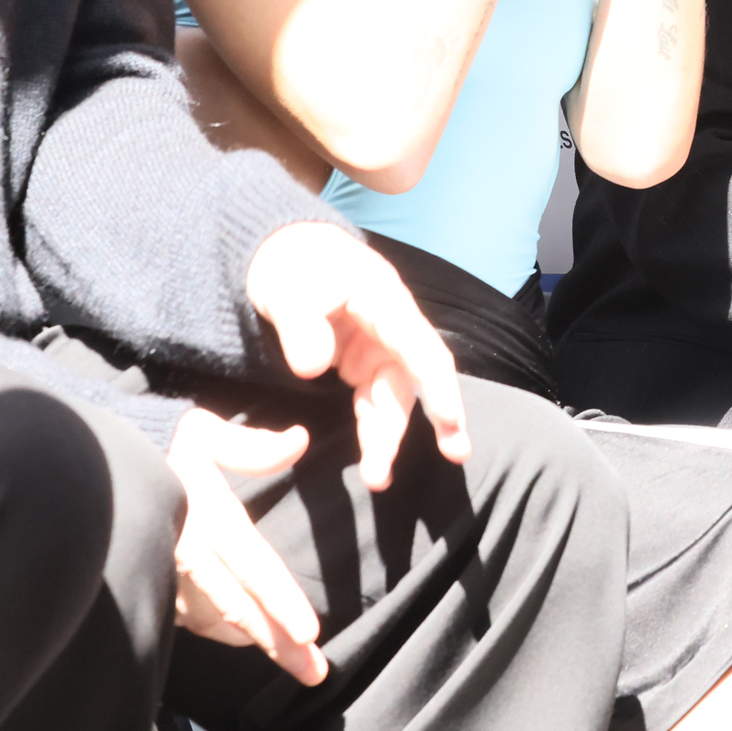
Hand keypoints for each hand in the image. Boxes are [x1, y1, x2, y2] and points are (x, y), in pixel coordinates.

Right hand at [168, 408, 327, 684]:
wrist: (95, 471)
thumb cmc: (162, 446)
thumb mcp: (203, 433)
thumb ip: (251, 445)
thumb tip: (299, 439)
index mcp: (205, 517)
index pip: (250, 565)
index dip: (279, 601)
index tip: (309, 633)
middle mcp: (187, 553)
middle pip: (238, 607)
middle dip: (278, 642)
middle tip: (314, 672)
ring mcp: (167, 575)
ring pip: (216, 620)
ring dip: (253, 639)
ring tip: (294, 660)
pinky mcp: (154, 585)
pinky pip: (192, 618)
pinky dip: (221, 630)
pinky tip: (244, 637)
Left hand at [244, 222, 471, 489]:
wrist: (280, 252)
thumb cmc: (290, 262)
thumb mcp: (286, 286)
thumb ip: (300, 323)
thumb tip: (314, 368)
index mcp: (385, 302)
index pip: (422, 349)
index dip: (440, 388)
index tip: (451, 422)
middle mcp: (391, 329)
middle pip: (408, 384)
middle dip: (402, 429)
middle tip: (387, 472)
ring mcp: (375, 348)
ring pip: (392, 398)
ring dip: (387, 437)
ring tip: (377, 478)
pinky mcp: (358, 363)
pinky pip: (371, 401)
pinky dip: (373, 428)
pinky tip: (372, 457)